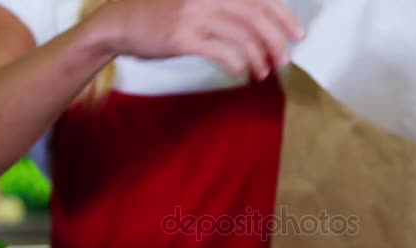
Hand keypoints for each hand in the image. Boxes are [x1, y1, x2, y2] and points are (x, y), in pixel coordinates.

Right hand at [91, 0, 304, 80]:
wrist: (119, 23)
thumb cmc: (159, 15)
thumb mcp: (195, 3)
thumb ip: (224, 9)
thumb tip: (259, 27)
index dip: (284, 15)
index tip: (297, 34)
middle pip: (257, 15)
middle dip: (277, 39)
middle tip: (284, 59)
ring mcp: (195, 14)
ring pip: (243, 36)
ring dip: (259, 57)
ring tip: (263, 72)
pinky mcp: (183, 36)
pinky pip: (222, 52)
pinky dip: (238, 64)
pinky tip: (241, 73)